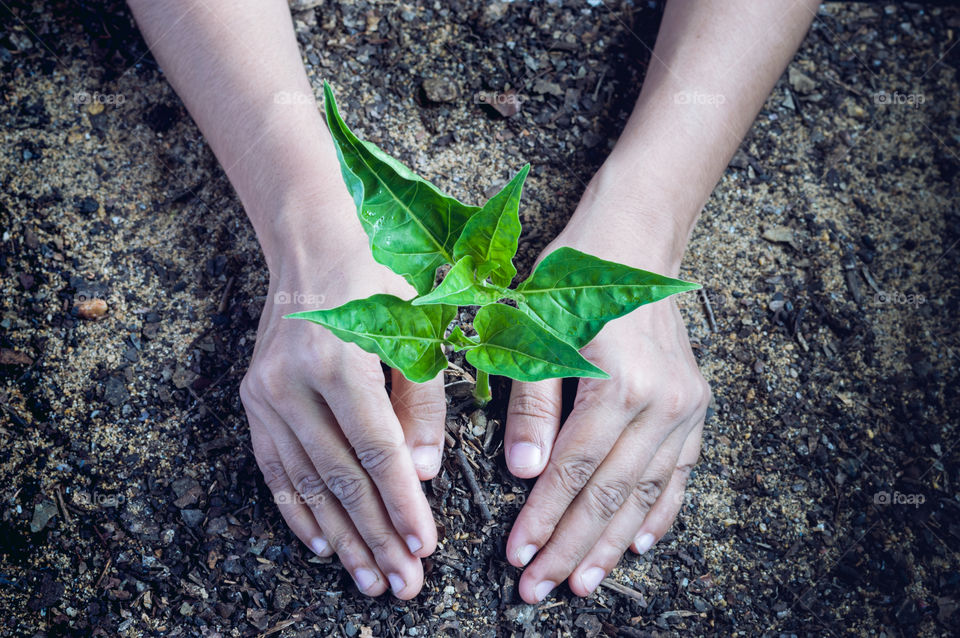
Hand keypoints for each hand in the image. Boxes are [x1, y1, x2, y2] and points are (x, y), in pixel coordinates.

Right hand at [239, 209, 444, 599]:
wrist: (312, 249)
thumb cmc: (379, 281)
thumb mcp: (417, 328)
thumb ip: (422, 400)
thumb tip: (423, 474)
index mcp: (341, 360)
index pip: (377, 451)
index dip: (402, 504)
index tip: (424, 548)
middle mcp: (294, 382)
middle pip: (341, 477)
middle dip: (375, 537)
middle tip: (403, 585)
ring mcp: (266, 394)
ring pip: (306, 482)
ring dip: (340, 537)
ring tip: (368, 580)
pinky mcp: (253, 400)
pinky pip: (274, 468)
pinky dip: (297, 510)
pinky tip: (322, 546)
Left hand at [502, 208, 709, 602]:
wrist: (636, 238)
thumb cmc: (574, 277)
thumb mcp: (536, 330)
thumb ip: (531, 404)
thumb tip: (523, 473)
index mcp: (619, 382)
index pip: (574, 470)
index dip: (544, 518)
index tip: (518, 558)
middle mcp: (663, 401)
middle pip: (612, 492)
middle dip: (572, 545)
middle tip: (541, 589)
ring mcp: (686, 405)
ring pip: (647, 492)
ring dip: (614, 542)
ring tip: (585, 581)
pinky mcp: (696, 405)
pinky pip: (680, 472)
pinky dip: (660, 510)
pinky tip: (642, 543)